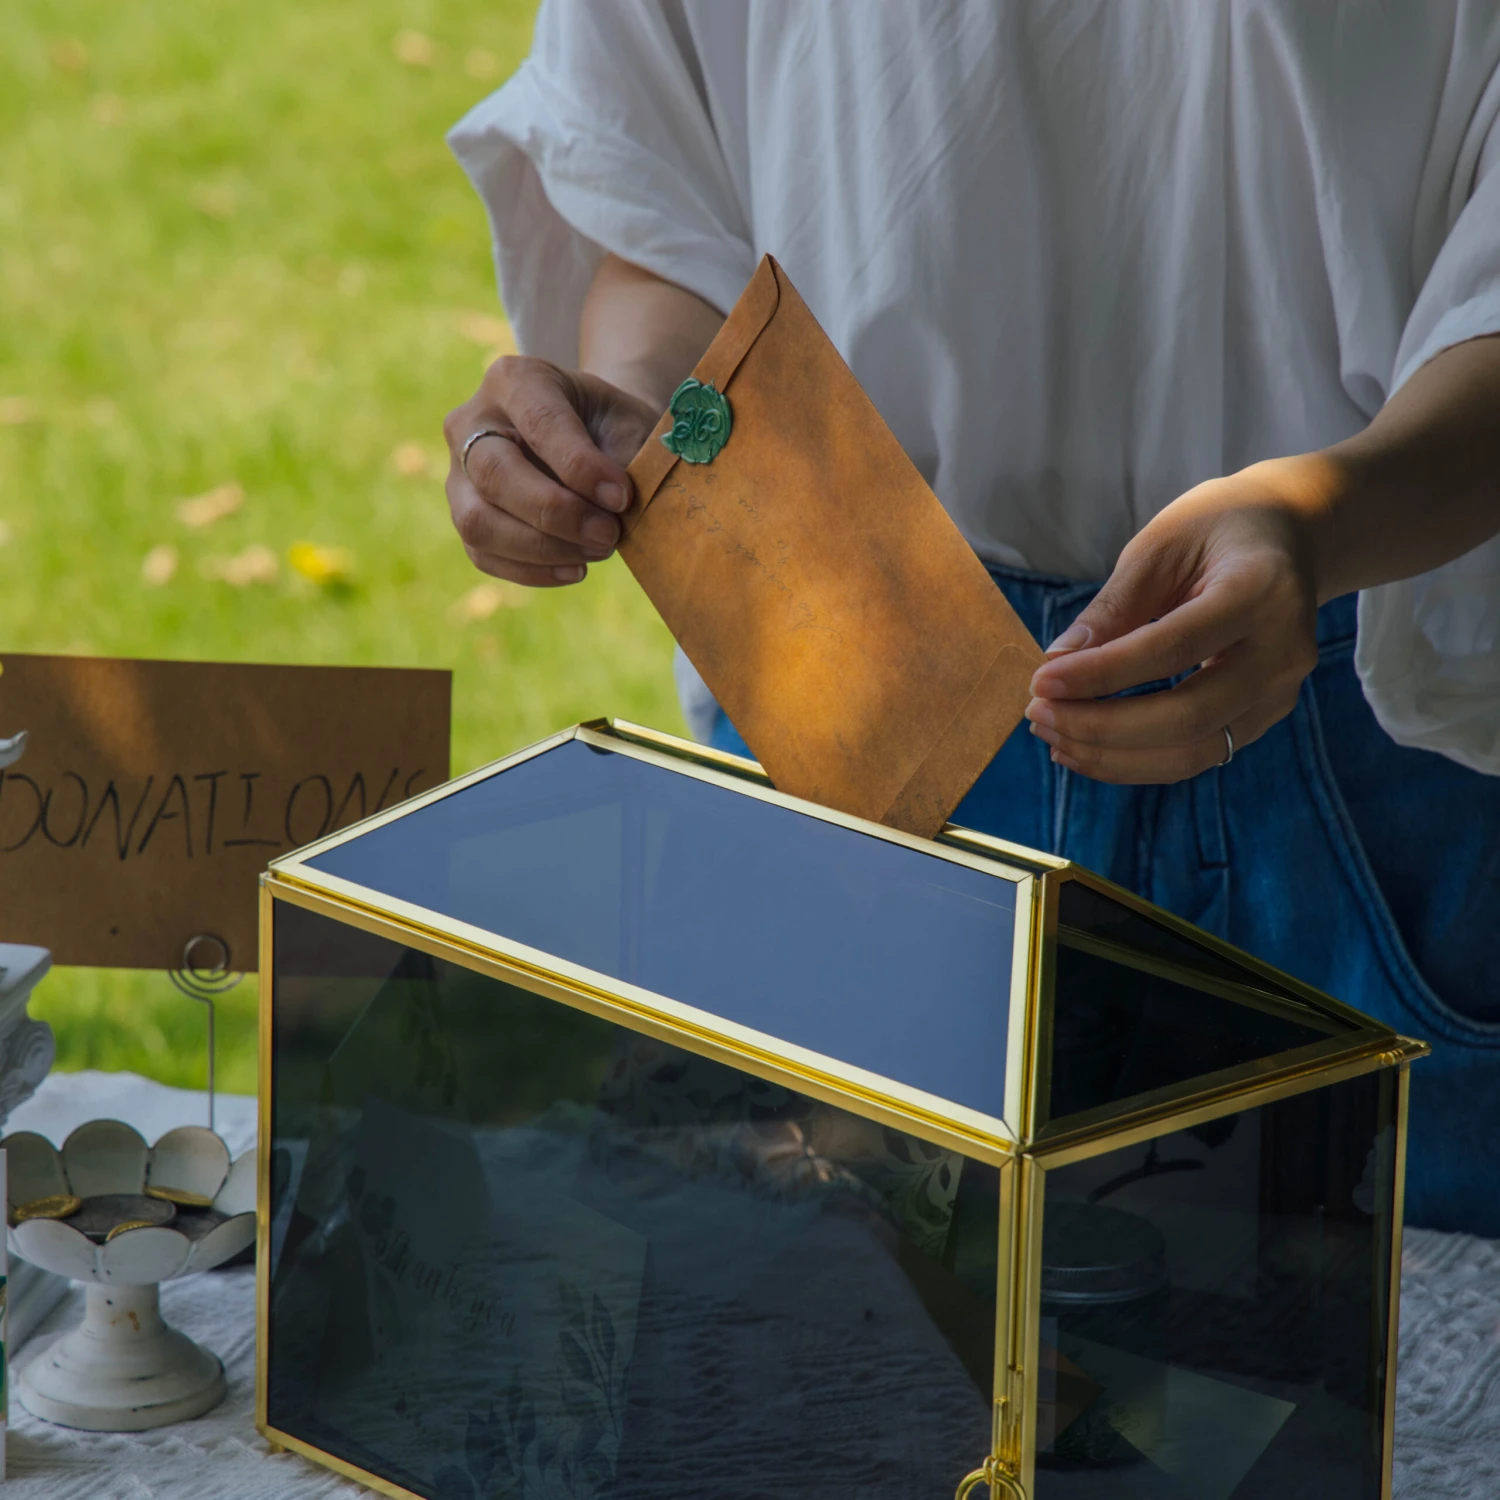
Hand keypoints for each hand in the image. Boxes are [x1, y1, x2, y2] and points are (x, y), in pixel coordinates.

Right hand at [443, 356, 658, 586]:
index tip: (622, 497)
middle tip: (609, 535)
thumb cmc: (611, 426)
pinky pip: (483, 554)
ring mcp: (459, 473)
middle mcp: (471, 422)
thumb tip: (616, 509)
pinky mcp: (464, 515)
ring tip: (598, 551)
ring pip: (478, 521)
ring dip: (542, 549)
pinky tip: (576, 569)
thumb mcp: (628, 422)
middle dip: (556, 514)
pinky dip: (532, 571)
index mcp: (515, 380)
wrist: (594, 436)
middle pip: (494, 474)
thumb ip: (622, 458)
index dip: (580, 467)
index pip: (540, 423)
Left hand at [1024, 459, 1327, 782]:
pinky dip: (1136, 761)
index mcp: (1261, 591)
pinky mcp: (1263, 717)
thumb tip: (1057, 664)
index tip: (1040, 681)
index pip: (1172, 649)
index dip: (1101, 674)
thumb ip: (1114, 607)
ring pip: (1193, 752)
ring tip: (1052, 734)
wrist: (1290, 536)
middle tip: (1038, 713)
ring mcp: (1280, 692)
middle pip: (1188, 717)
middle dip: (1101, 726)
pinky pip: (1197, 755)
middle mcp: (1284, 651)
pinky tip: (1084, 747)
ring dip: (1113, 754)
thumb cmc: (1217, 528)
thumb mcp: (1161, 545)